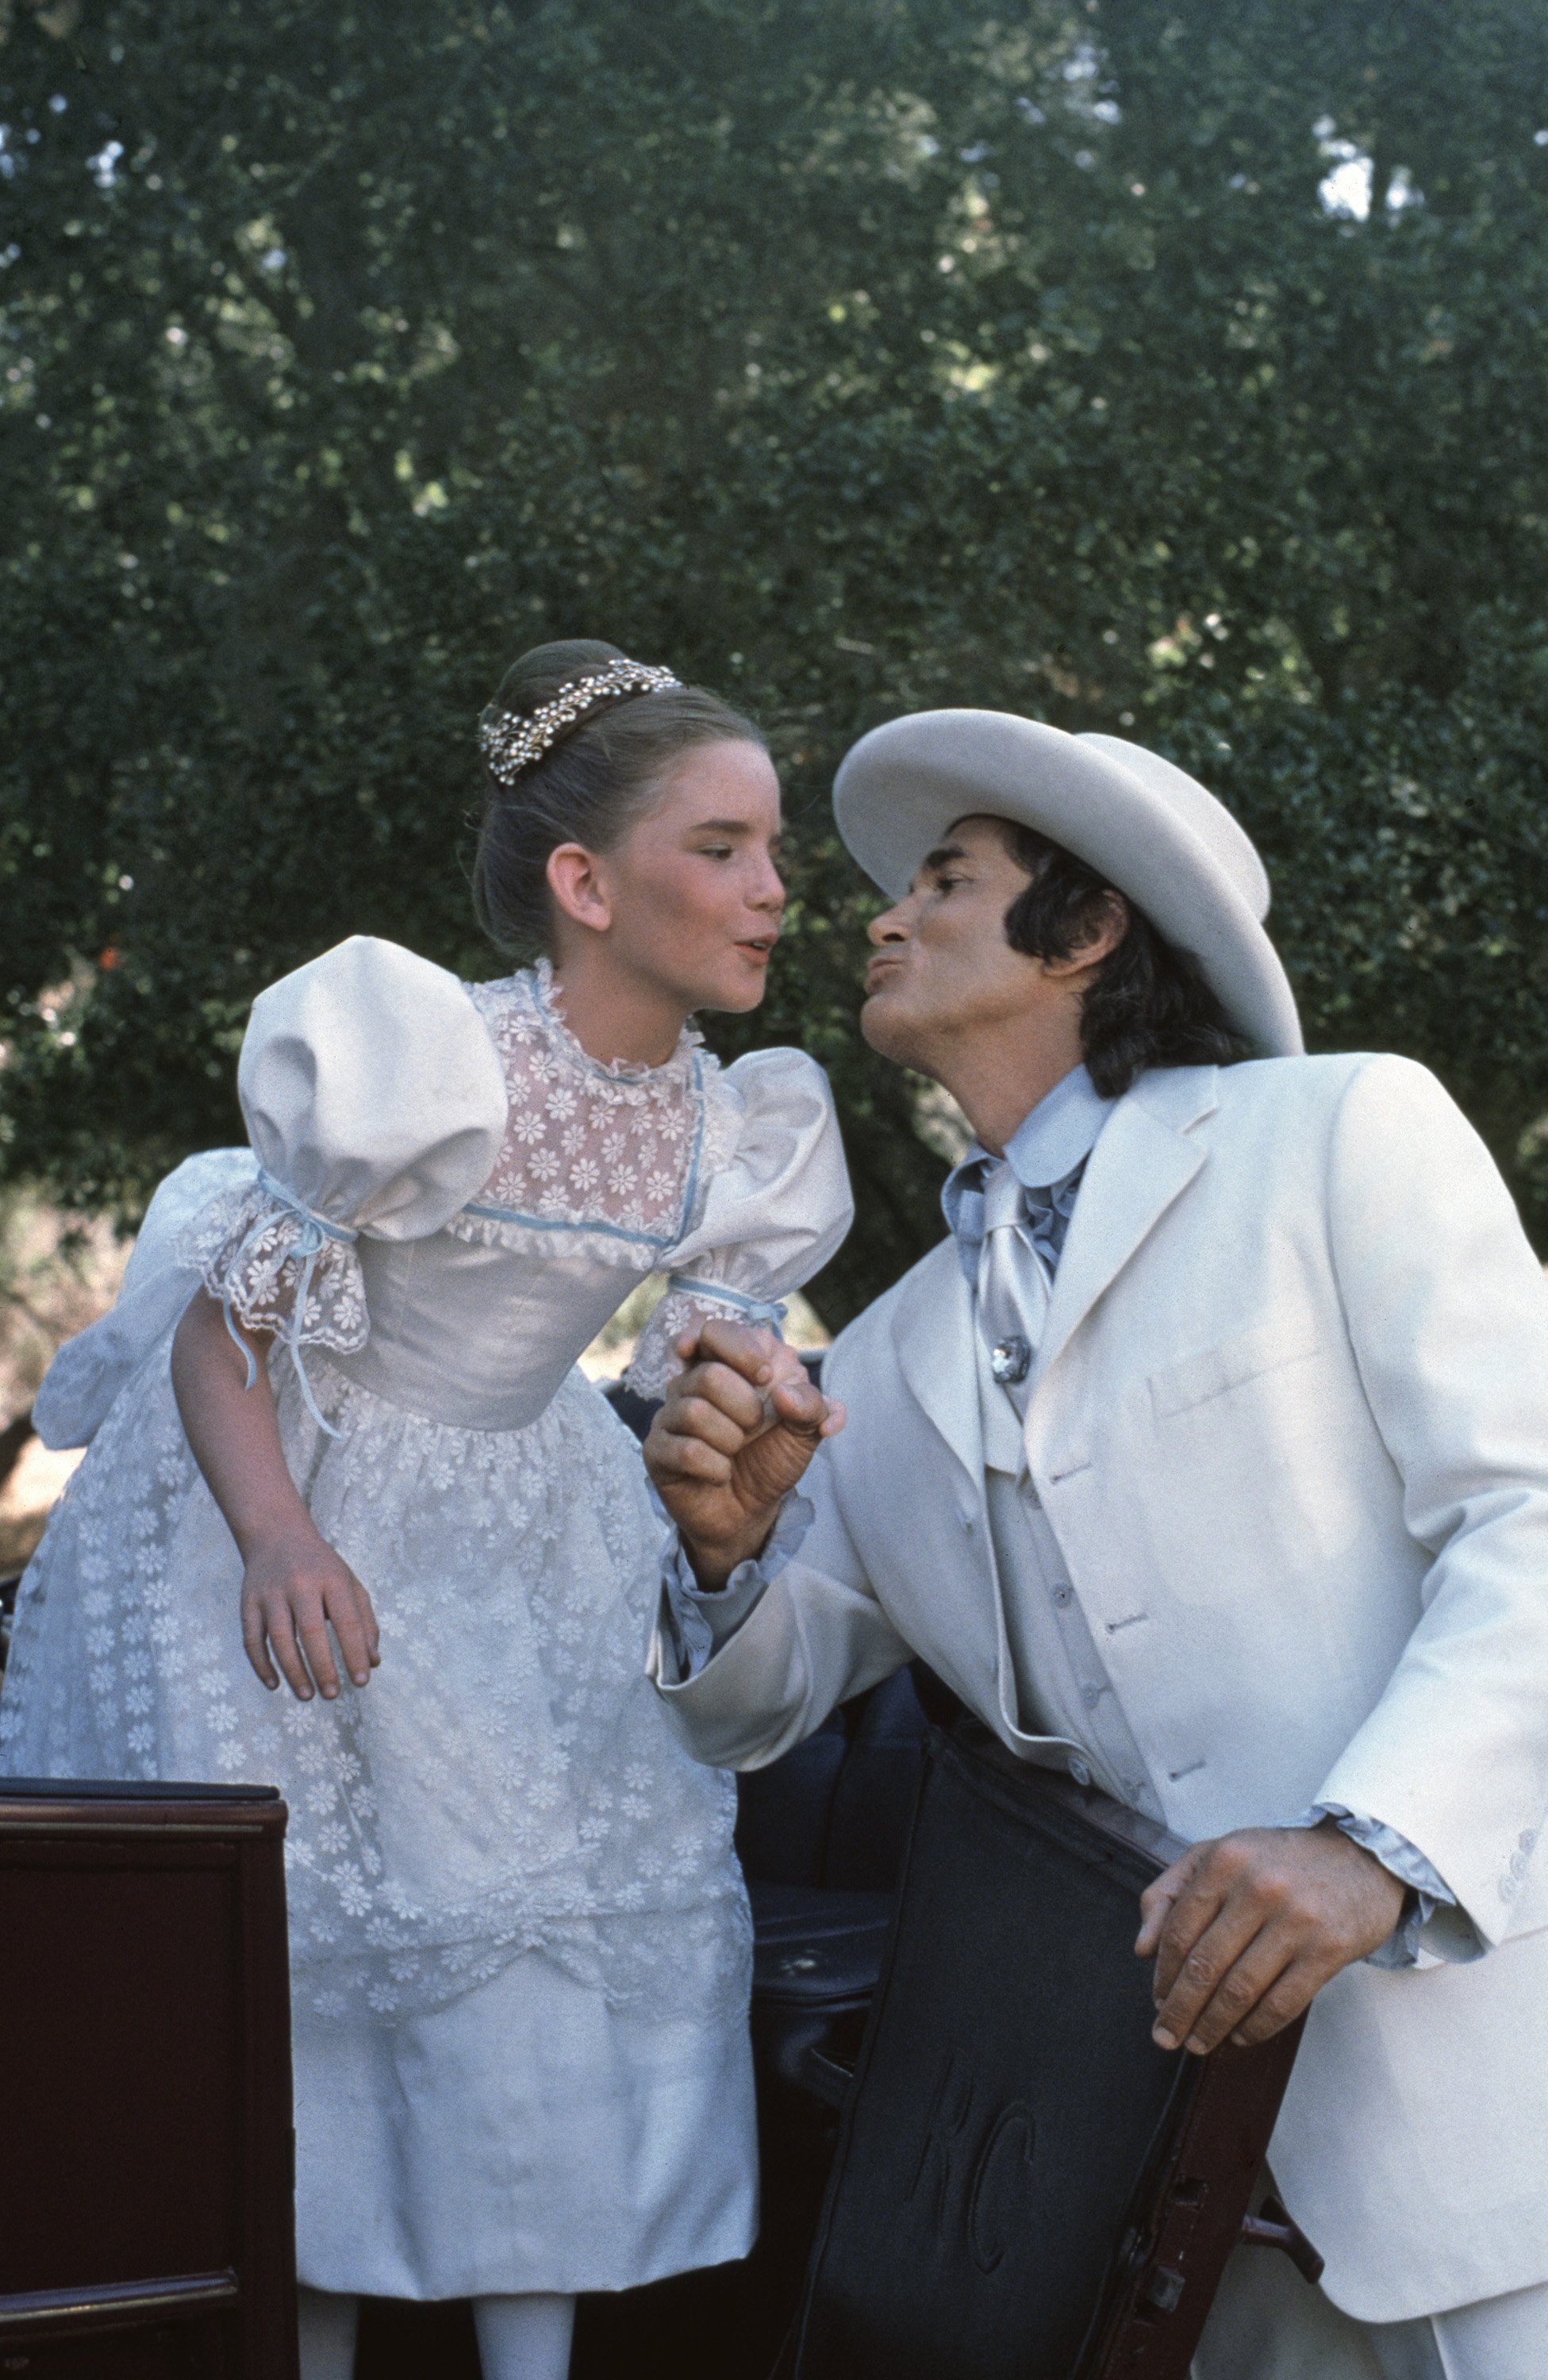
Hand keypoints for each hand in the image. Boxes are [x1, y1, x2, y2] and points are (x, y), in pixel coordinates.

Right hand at [240, 1525, 381, 1700]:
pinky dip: (261, 1665)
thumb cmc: (321, 1567)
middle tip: (333, 1695)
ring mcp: (270, 1593)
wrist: (276, 1534)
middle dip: (323, 1668)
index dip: (355, 1655)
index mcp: (332, 1579)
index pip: (347, 1622)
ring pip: (279, 1639)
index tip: (362, 1682)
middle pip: (311, 1633)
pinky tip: (275, 1684)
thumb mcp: (349, 1584)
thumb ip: (365, 1622)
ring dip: (293, 1672)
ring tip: (307, 1695)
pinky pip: (252, 1640)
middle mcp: (300, 1584)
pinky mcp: (248, 1603)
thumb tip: (372, 1663)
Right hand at [643, 1318, 845, 1586]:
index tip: (764, 1376)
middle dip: (745, 1407)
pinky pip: (686, 1451)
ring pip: (694, 1412)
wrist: (751, 1510)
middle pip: (707, 1374)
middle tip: (754, 1426)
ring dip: (731, 1440)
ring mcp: (670, 1416)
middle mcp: (691, 1382)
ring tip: (735, 1452)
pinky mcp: (657, 1451)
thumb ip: (813, 1405)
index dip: (743, 1352)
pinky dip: (716, 1468)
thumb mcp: (806, 1430)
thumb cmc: (771, 1456)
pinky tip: (720, 1473)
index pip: (715, 1331)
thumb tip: (785, 1394)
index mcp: (725, 1363)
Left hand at [1135, 1821, 1406, 2054]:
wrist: (1360, 1856)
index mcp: (1225, 1860)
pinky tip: (1238, 2036)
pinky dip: (1255, 2028)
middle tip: (1166, 2036)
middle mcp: (1259, 1887)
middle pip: (1206, 1966)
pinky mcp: (1329, 1949)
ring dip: (1213, 2025)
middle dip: (1180, 2010)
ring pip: (1241, 1990)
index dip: (1163, 1974)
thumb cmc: (1277, 1861)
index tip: (1156, 2000)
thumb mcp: (1217, 1855)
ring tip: (1198, 2043)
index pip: (1181, 1931)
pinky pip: (1282, 2003)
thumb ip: (1170, 1892)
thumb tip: (1142, 1949)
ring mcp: (1298, 1919)